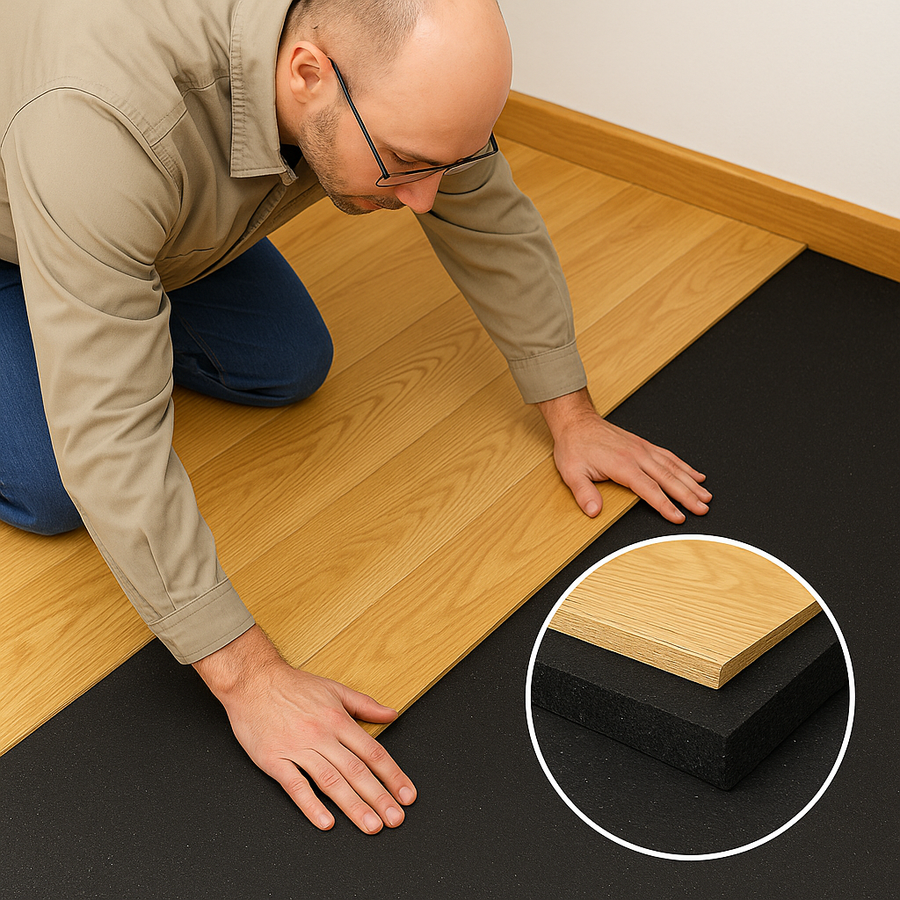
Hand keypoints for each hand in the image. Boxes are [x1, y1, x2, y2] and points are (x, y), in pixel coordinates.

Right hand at [193, 626, 415, 833]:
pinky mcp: (274, 759)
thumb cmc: (293, 686)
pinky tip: (326, 822)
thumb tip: (393, 714)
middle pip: (356, 771)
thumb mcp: (335, 689)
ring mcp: (297, 748)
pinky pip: (295, 786)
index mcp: (338, 719)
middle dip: (379, 797)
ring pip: (331, 781)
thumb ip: (365, 705)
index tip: (407, 794)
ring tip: (371, 826)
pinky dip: (311, 805)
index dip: (393, 775)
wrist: (253, 681)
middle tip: (395, 819)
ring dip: (353, 806)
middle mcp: (321, 735)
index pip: (373, 752)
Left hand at [537, 388, 710, 523]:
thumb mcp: (571, 472)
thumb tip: (593, 511)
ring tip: (706, 495)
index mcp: (622, 465)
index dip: (665, 505)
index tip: (679, 517)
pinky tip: (695, 474)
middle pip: (668, 478)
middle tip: (703, 509)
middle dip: (688, 496)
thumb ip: (584, 493)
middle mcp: (636, 456)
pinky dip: (684, 466)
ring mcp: (642, 449)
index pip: (649, 489)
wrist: (577, 422)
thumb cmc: (575, 446)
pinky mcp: (643, 445)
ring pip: (673, 467)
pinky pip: (668, 456)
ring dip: (691, 482)